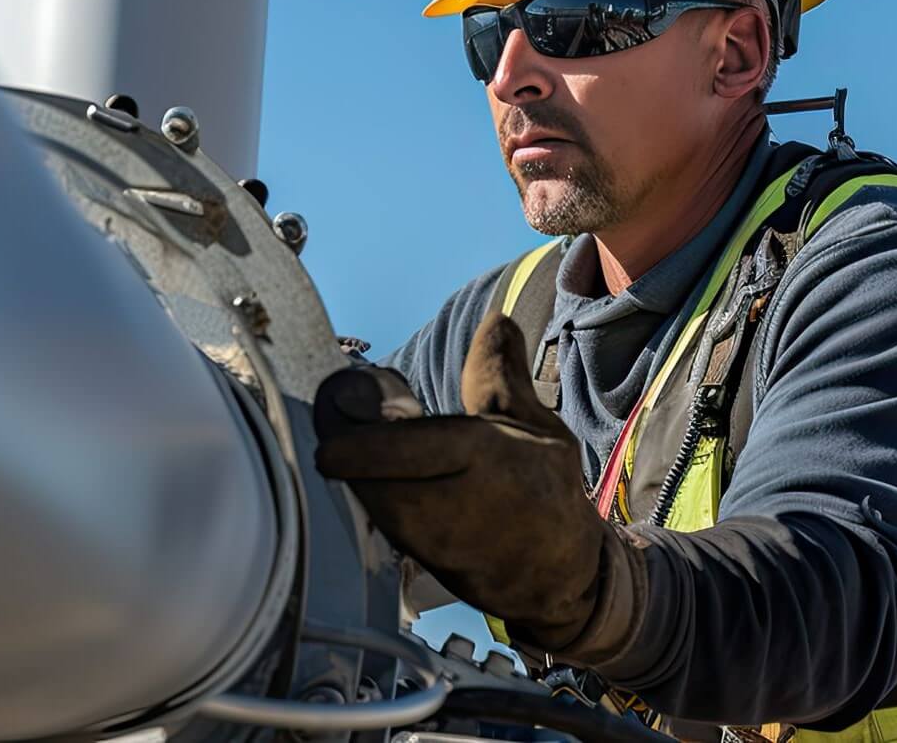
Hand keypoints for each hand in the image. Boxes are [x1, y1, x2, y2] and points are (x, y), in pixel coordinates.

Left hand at [314, 312, 642, 655]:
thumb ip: (501, 376)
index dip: (371, 441)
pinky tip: (368, 481)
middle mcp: (472, 509)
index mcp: (499, 460)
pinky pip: (389, 533)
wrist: (563, 576)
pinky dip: (372, 503)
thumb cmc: (545, 491)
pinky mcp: (429, 571)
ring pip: (382, 512)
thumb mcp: (537, 427)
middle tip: (333, 430)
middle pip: (388, 488)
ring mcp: (448, 547)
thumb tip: (494, 320)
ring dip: (360, 479)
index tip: (338, 411)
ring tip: (351, 450)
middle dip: (352, 456)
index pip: (426, 449)